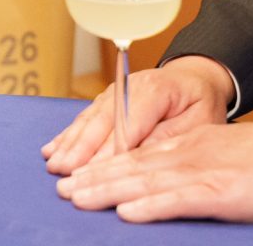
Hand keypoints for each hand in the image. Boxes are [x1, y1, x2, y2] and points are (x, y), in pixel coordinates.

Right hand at [42, 58, 232, 173]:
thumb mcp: (198, 122)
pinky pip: (85, 117)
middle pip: (102, 121)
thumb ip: (166, 138)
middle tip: (64, 171)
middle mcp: (130, 87)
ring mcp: (115, 92)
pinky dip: (68, 134)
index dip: (110, 149)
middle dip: (81, 148)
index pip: (128, 124)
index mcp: (156, 90)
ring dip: (70, 143)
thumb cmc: (199, 103)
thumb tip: (135, 157)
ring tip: (54, 164)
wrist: (195, 79)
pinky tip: (52, 147)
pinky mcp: (106, 100)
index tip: (95, 172)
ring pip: (89, 119)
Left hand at [54, 121, 252, 223]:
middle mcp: (191, 154)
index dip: (104, 165)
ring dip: (109, 191)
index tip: (76, 175)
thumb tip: (160, 180)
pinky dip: (151, 206)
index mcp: (192, 144)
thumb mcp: (224, 153)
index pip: (138, 154)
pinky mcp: (223, 193)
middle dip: (94, 178)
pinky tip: (128, 213)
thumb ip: (193, 162)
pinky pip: (179, 200)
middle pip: (133, 166)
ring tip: (78, 199)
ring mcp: (205, 172)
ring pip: (146, 181)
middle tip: (61, 190)